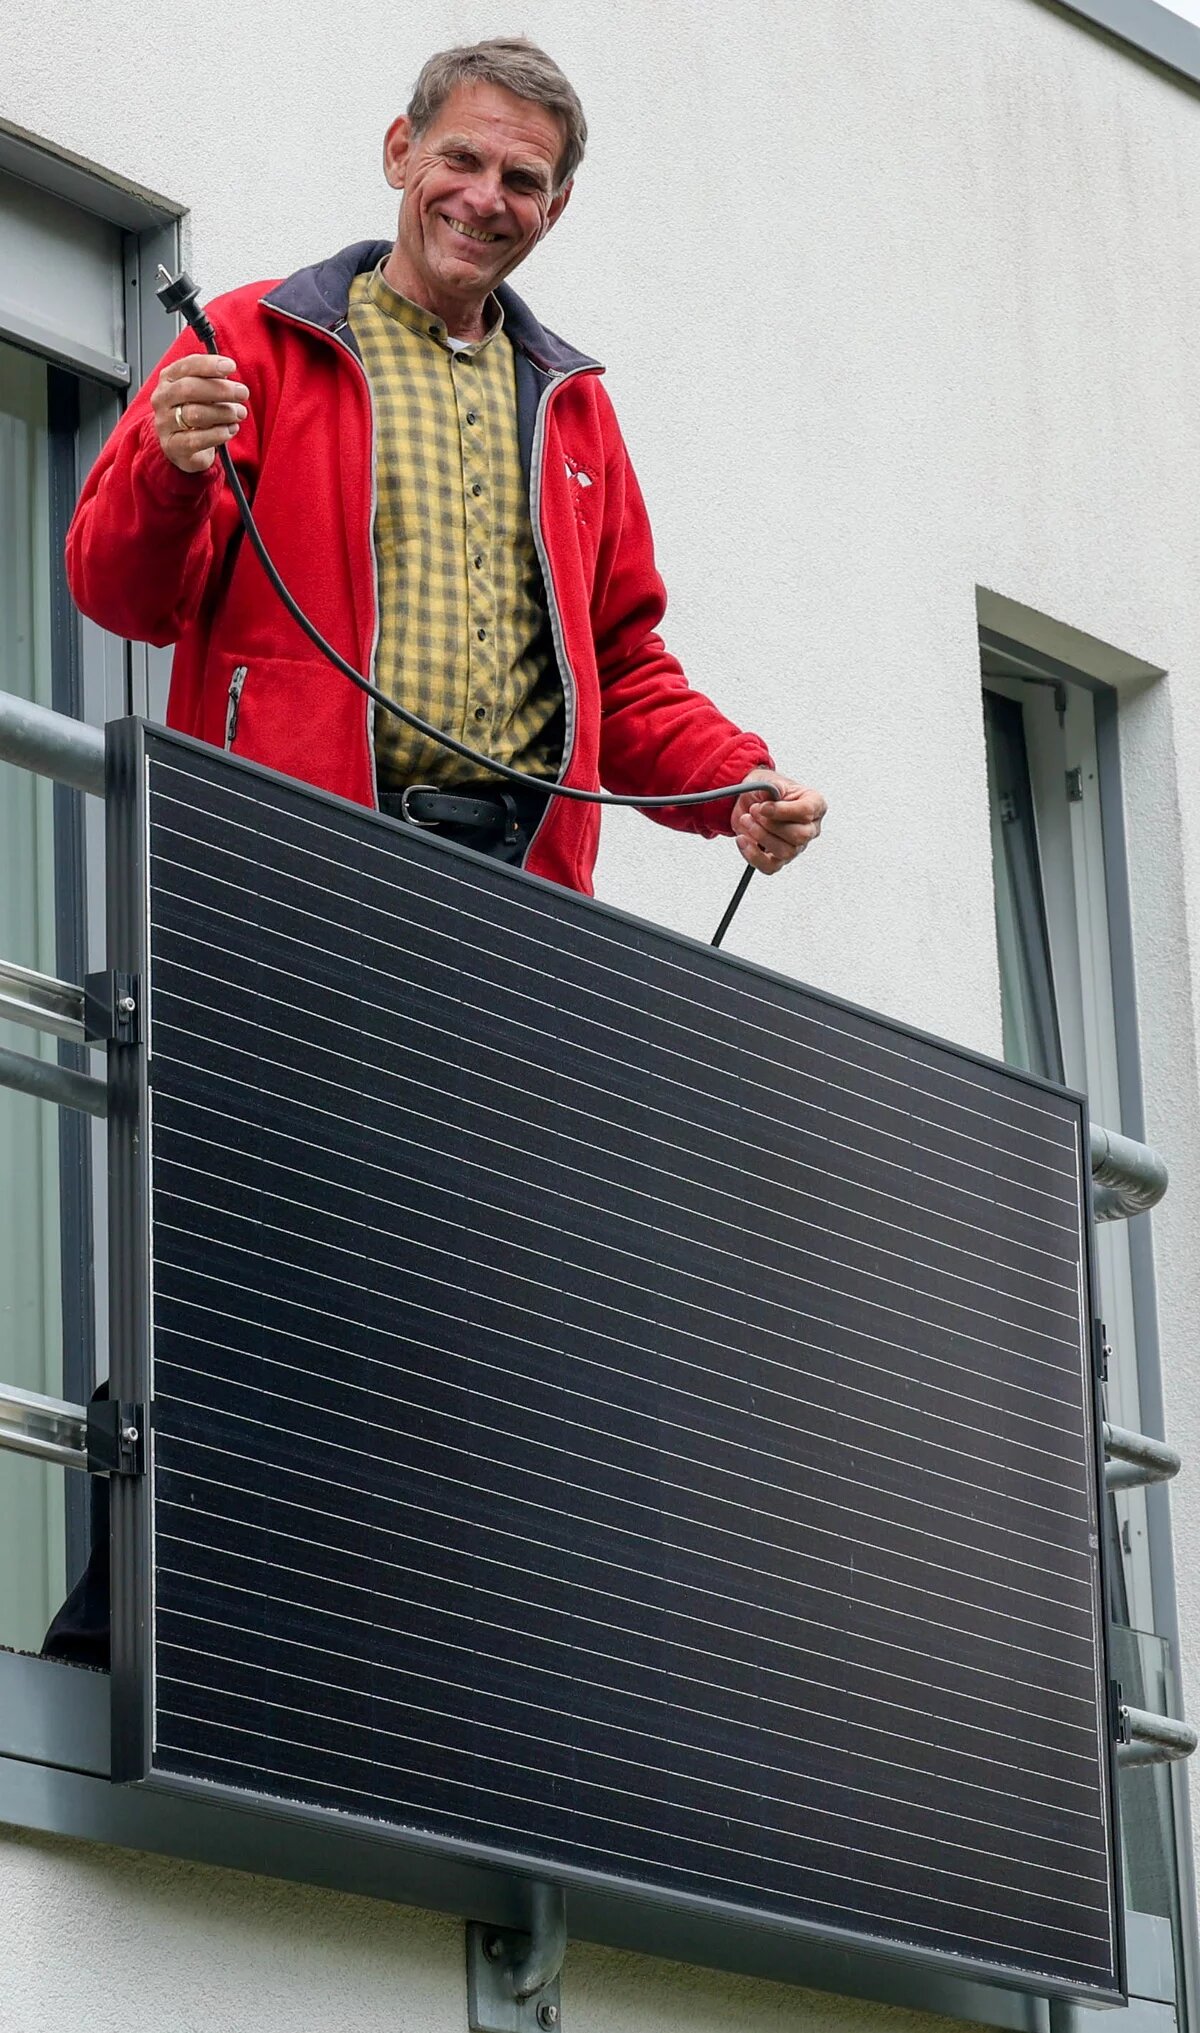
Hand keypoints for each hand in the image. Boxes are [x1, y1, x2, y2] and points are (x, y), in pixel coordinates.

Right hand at [151, 353, 248, 473]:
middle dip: (221, 390)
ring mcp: (164, 423)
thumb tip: (228, 371)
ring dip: (223, 412)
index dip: (209, 365)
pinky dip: (218, 434)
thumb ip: (213, 380)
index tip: (231, 366)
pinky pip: (196, 440)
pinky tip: (231, 430)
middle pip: (189, 389)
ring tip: (240, 413)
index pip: (187, 366)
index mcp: (169, 378)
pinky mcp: (172, 446)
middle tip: (243, 393)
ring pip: (195, 414)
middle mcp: (162, 399)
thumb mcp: (204, 391)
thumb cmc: (197, 412)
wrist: (183, 446)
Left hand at [731, 771, 825, 873]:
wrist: (750, 801)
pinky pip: (770, 867)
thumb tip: (776, 791)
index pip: (807, 812)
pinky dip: (752, 855)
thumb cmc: (766, 790)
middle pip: (799, 836)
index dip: (783, 811)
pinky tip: (742, 839)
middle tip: (753, 811)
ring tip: (746, 820)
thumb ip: (774, 786)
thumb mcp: (768, 780)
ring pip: (785, 852)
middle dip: (770, 824)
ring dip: (760, 836)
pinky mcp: (779, 859)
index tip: (764, 806)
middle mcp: (809, 828)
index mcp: (814, 804)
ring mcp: (796, 846)